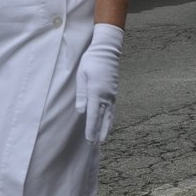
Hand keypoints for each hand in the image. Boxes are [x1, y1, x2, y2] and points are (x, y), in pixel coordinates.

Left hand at [74, 23, 124, 144]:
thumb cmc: (91, 61)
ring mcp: (112, 94)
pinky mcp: (114, 92)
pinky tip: (108, 123)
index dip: (91, 129)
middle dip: (99, 132)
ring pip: (110, 115)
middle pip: (103, 119)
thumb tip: (82, 111)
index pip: (93, 115)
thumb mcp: (81, 76)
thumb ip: (81, 94)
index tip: (89, 140)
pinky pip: (112, 109)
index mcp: (96, 92)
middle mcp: (106, 96)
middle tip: (95, 145)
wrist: (106, 50)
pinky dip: (110, 118)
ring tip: (103, 138)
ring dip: (106, 127)